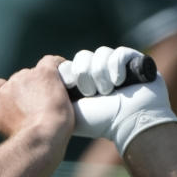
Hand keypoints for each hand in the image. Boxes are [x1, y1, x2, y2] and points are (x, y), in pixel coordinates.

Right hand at [0, 56, 75, 141]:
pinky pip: (52, 62)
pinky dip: (60, 68)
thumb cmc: (32, 143)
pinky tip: (66, 79)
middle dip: (30, 90)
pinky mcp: (44, 73)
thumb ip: (12, 119)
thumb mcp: (11, 134)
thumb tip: (26, 116)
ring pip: (37, 74)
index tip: (9, 95)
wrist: (44, 139)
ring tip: (57, 103)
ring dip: (46, 84)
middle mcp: (6, 89)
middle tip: (44, 108)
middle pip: (18, 81)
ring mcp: (25, 78)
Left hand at [59, 46, 176, 153]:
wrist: (128, 124)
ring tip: (107, 91)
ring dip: (101, 74)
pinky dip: (117, 67)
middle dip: (85, 75)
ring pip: (101, 53)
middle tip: (91, 93)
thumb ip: (54, 97)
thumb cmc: (99, 121)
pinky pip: (120, 52)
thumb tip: (40, 85)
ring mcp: (118, 66)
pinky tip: (120, 82)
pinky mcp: (135, 61)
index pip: (71, 63)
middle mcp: (100, 72)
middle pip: (83, 55)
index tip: (73, 88)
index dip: (72, 72)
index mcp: (84, 81)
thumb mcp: (70, 110)